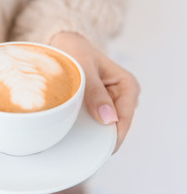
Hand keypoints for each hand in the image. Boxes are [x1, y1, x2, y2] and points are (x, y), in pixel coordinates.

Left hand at [51, 32, 139, 151]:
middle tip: (82, 145)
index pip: (124, 118)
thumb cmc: (76, 52)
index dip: (113, 136)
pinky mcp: (101, 104)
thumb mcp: (84, 69)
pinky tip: (75, 129)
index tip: (98, 149)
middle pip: (116, 125)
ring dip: (93, 131)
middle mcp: (124, 95)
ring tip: (76, 136)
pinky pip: (97, 121)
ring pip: (107, 125)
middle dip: (102, 136)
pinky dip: (87, 125)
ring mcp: (113, 101)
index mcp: (127, 85)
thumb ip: (95, 92)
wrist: (66, 45)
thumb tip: (109, 119)